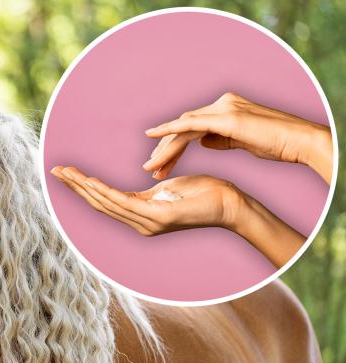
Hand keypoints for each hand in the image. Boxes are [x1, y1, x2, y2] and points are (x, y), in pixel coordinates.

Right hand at [51, 165, 305, 267]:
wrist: (231, 204)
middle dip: (75, 186)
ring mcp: (148, 223)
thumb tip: (147, 187)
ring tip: (65, 173)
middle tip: (55, 170)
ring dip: (83, 187)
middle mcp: (140, 223)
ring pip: (107, 202)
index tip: (66, 172)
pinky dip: (104, 192)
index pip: (105, 200)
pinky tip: (90, 182)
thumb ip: (153, 192)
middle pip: (99, 203)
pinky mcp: (158, 217)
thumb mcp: (171, 189)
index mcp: (141, 215)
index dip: (83, 187)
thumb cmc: (206, 193)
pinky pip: (124, 202)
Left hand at [142, 92, 332, 183]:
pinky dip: (170, 131)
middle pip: (183, 127)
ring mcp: (223, 108)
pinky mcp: (226, 118)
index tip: (160, 165)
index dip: (173, 146)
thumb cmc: (276, 143)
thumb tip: (202, 141)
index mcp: (225, 108)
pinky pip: (190, 124)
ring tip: (151, 168)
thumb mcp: (242, 141)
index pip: (191, 127)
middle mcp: (221, 103)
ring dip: (165, 149)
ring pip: (183, 128)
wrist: (300, 141)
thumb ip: (221, 138)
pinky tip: (154, 140)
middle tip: (150, 169)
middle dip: (165, 150)